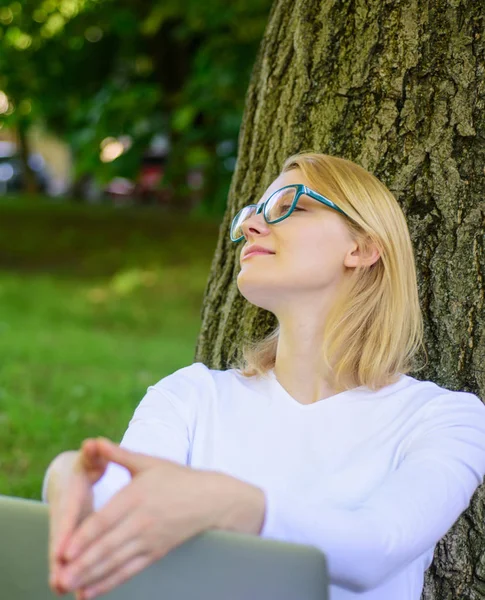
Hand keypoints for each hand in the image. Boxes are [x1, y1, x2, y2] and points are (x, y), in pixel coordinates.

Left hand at [54, 438, 224, 599]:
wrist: (210, 499)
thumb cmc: (176, 477)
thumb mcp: (147, 462)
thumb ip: (119, 454)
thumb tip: (95, 441)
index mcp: (137, 496)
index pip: (106, 520)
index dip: (85, 537)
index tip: (65, 551)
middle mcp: (142, 520)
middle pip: (108, 546)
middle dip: (83, 563)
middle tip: (60, 577)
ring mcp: (150, 539)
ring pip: (117, 561)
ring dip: (92, 576)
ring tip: (70, 586)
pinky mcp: (156, 552)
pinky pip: (130, 570)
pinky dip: (110, 582)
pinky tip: (91, 592)